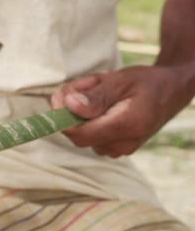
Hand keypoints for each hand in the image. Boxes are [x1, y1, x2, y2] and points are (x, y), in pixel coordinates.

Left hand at [51, 66, 192, 157]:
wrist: (171, 92)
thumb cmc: (146, 82)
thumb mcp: (121, 80)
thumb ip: (95, 95)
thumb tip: (69, 105)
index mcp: (127, 125)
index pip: (80, 133)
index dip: (62, 117)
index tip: (59, 96)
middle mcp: (123, 144)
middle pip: (78, 136)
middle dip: (70, 112)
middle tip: (79, 86)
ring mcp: (120, 149)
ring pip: (83, 135)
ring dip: (80, 114)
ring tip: (95, 91)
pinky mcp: (116, 148)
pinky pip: (91, 137)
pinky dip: (88, 120)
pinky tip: (100, 104)